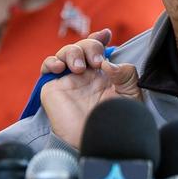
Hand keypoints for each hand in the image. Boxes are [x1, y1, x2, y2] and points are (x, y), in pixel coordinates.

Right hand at [38, 28, 140, 147]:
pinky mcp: (52, 88)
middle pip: (83, 46)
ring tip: (80, 68)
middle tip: (96, 62)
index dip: (99, 38)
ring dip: (73, 52)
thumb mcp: (130, 96)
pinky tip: (60, 67)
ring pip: (65, 52)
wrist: (98, 143)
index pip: (98, 49)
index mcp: (103, 74)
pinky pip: (47, 67)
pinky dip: (51, 61)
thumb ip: (126, 75)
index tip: (106, 34)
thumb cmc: (116, 124)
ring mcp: (68, 80)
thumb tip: (108, 63)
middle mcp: (85, 75)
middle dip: (90, 46)